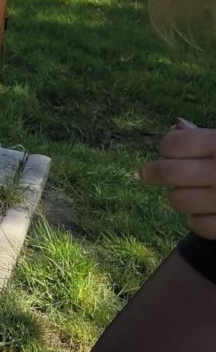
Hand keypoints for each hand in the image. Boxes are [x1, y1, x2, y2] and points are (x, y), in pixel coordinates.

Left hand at [139, 120, 215, 237]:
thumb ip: (205, 136)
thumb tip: (176, 126)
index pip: (173, 143)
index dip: (168, 147)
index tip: (169, 151)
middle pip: (167, 172)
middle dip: (154, 171)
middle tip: (146, 173)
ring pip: (177, 200)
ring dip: (178, 196)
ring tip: (190, 191)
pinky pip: (196, 225)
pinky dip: (197, 219)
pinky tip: (205, 210)